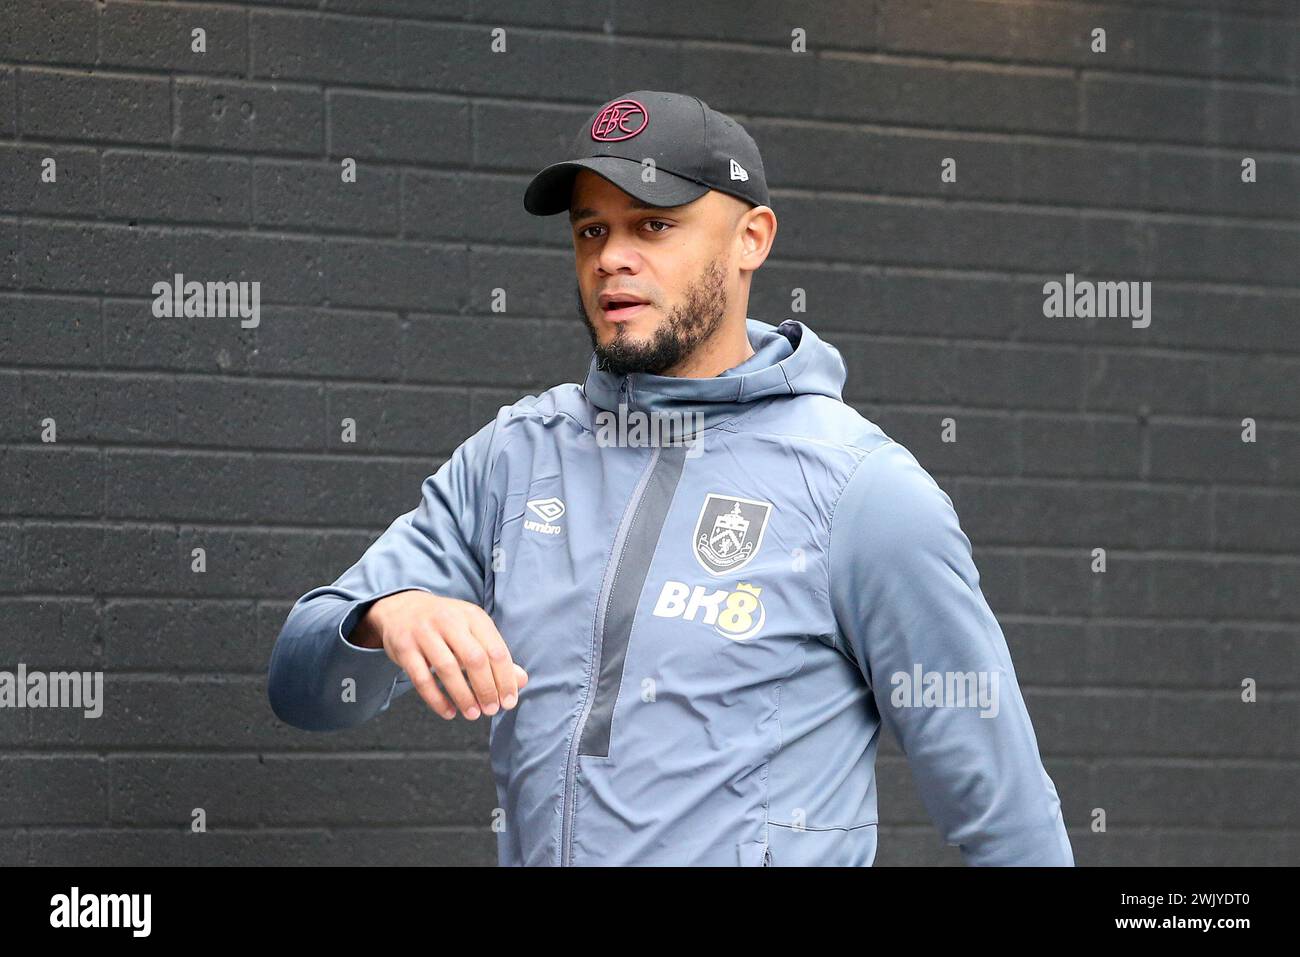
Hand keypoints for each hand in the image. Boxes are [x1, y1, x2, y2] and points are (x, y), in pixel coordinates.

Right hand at [351, 590, 526, 720]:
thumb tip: (522, 680)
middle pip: (474, 659)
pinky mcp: (404, 648)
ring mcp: (424, 633)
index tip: (509, 701)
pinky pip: (421, 678)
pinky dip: (436, 699)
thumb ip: (496, 655)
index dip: (505, 679)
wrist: (401, 608)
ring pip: (447, 668)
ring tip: (473, 714)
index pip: (496, 650)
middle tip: (492, 710)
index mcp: (472, 616)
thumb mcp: (473, 630)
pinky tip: (449, 712)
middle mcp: (449, 621)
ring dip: (463, 696)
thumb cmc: (446, 624)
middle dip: (486, 689)